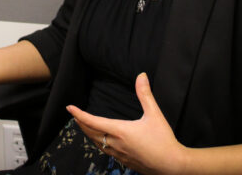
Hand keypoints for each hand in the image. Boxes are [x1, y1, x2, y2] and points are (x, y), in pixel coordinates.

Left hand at [67, 73, 187, 174]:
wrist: (171, 166)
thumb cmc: (163, 140)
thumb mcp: (154, 114)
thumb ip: (145, 95)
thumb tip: (141, 76)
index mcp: (120, 131)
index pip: (93, 121)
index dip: (79, 114)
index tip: (70, 108)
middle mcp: (116, 143)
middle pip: (91, 133)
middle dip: (81, 123)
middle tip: (74, 115)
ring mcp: (119, 154)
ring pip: (97, 143)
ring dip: (88, 134)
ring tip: (84, 126)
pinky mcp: (124, 161)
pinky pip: (105, 151)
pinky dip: (98, 143)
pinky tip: (102, 141)